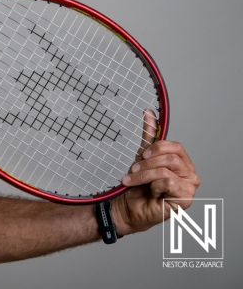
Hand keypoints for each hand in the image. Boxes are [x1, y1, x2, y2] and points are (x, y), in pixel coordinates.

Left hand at [112, 109, 199, 234]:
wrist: (129, 206)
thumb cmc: (138, 186)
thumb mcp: (142, 157)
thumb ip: (149, 136)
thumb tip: (149, 113)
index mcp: (182, 162)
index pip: (175, 146)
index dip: (156, 148)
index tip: (141, 155)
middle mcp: (190, 174)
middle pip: (170, 158)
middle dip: (147, 164)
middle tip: (134, 171)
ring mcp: (189, 187)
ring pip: (165, 170)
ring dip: (145, 176)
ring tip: (136, 182)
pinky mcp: (185, 199)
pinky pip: (166, 182)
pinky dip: (153, 187)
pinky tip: (152, 193)